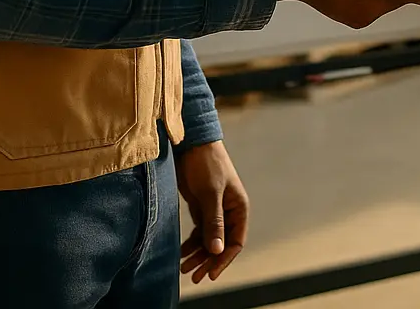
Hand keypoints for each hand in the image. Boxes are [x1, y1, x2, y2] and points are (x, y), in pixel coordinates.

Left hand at [176, 141, 247, 283]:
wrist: (191, 144)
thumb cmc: (206, 164)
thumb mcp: (210, 193)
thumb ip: (214, 222)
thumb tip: (218, 250)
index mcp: (238, 207)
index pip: (235, 241)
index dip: (224, 259)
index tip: (210, 273)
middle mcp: (229, 211)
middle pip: (221, 244)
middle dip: (208, 261)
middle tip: (194, 276)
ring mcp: (214, 210)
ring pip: (209, 240)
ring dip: (198, 254)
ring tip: (184, 268)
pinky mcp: (201, 208)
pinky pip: (198, 232)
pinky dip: (191, 244)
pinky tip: (181, 254)